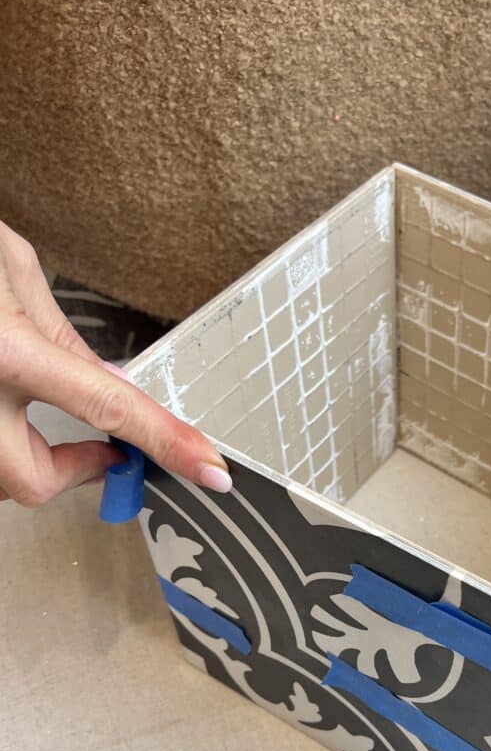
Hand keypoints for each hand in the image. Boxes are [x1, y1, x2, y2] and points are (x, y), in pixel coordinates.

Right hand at [0, 220, 231, 505]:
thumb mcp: (12, 270)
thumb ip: (64, 336)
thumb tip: (111, 386)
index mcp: (0, 349)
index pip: (108, 407)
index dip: (167, 442)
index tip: (210, 471)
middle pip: (33, 481)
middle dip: (73, 471)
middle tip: (103, 452)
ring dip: (27, 457)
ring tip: (40, 418)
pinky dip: (0, 443)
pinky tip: (4, 401)